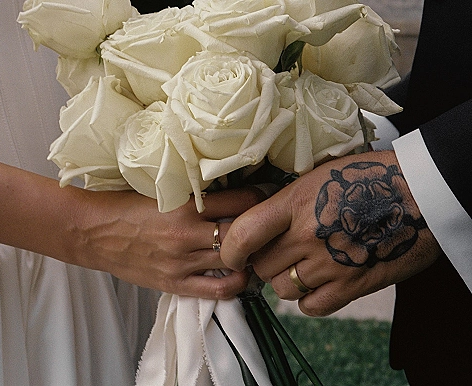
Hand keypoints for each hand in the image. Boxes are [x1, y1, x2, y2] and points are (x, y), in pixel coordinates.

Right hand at [68, 186, 266, 298]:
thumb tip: (227, 191)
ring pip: (235, 262)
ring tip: (254, 249)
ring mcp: (182, 262)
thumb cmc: (125, 207)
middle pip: (243, 233)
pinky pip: (216, 291)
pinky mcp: (174, 283)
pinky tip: (239, 274)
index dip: (260, 197)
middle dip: (260, 228)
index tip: (266, 196)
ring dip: (250, 256)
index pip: (241, 200)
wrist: (94, 232)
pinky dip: (235, 284)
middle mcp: (187, 235)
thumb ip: (194, 194)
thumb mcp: (162, 191)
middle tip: (267, 225)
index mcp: (185, 205)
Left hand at [220, 151, 441, 314]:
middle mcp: (308, 235)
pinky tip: (320, 282)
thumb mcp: (320, 174)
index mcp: (296, 202)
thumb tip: (255, 215)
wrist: (423, 193)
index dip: (230, 250)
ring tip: (305, 264)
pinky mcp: (354, 286)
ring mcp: (332, 264)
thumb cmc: (371, 177)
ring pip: (284, 289)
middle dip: (264, 262)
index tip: (232, 254)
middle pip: (262, 266)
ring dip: (288, 280)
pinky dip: (310, 299)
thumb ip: (286, 198)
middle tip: (279, 252)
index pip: (244, 234)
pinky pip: (312, 307)